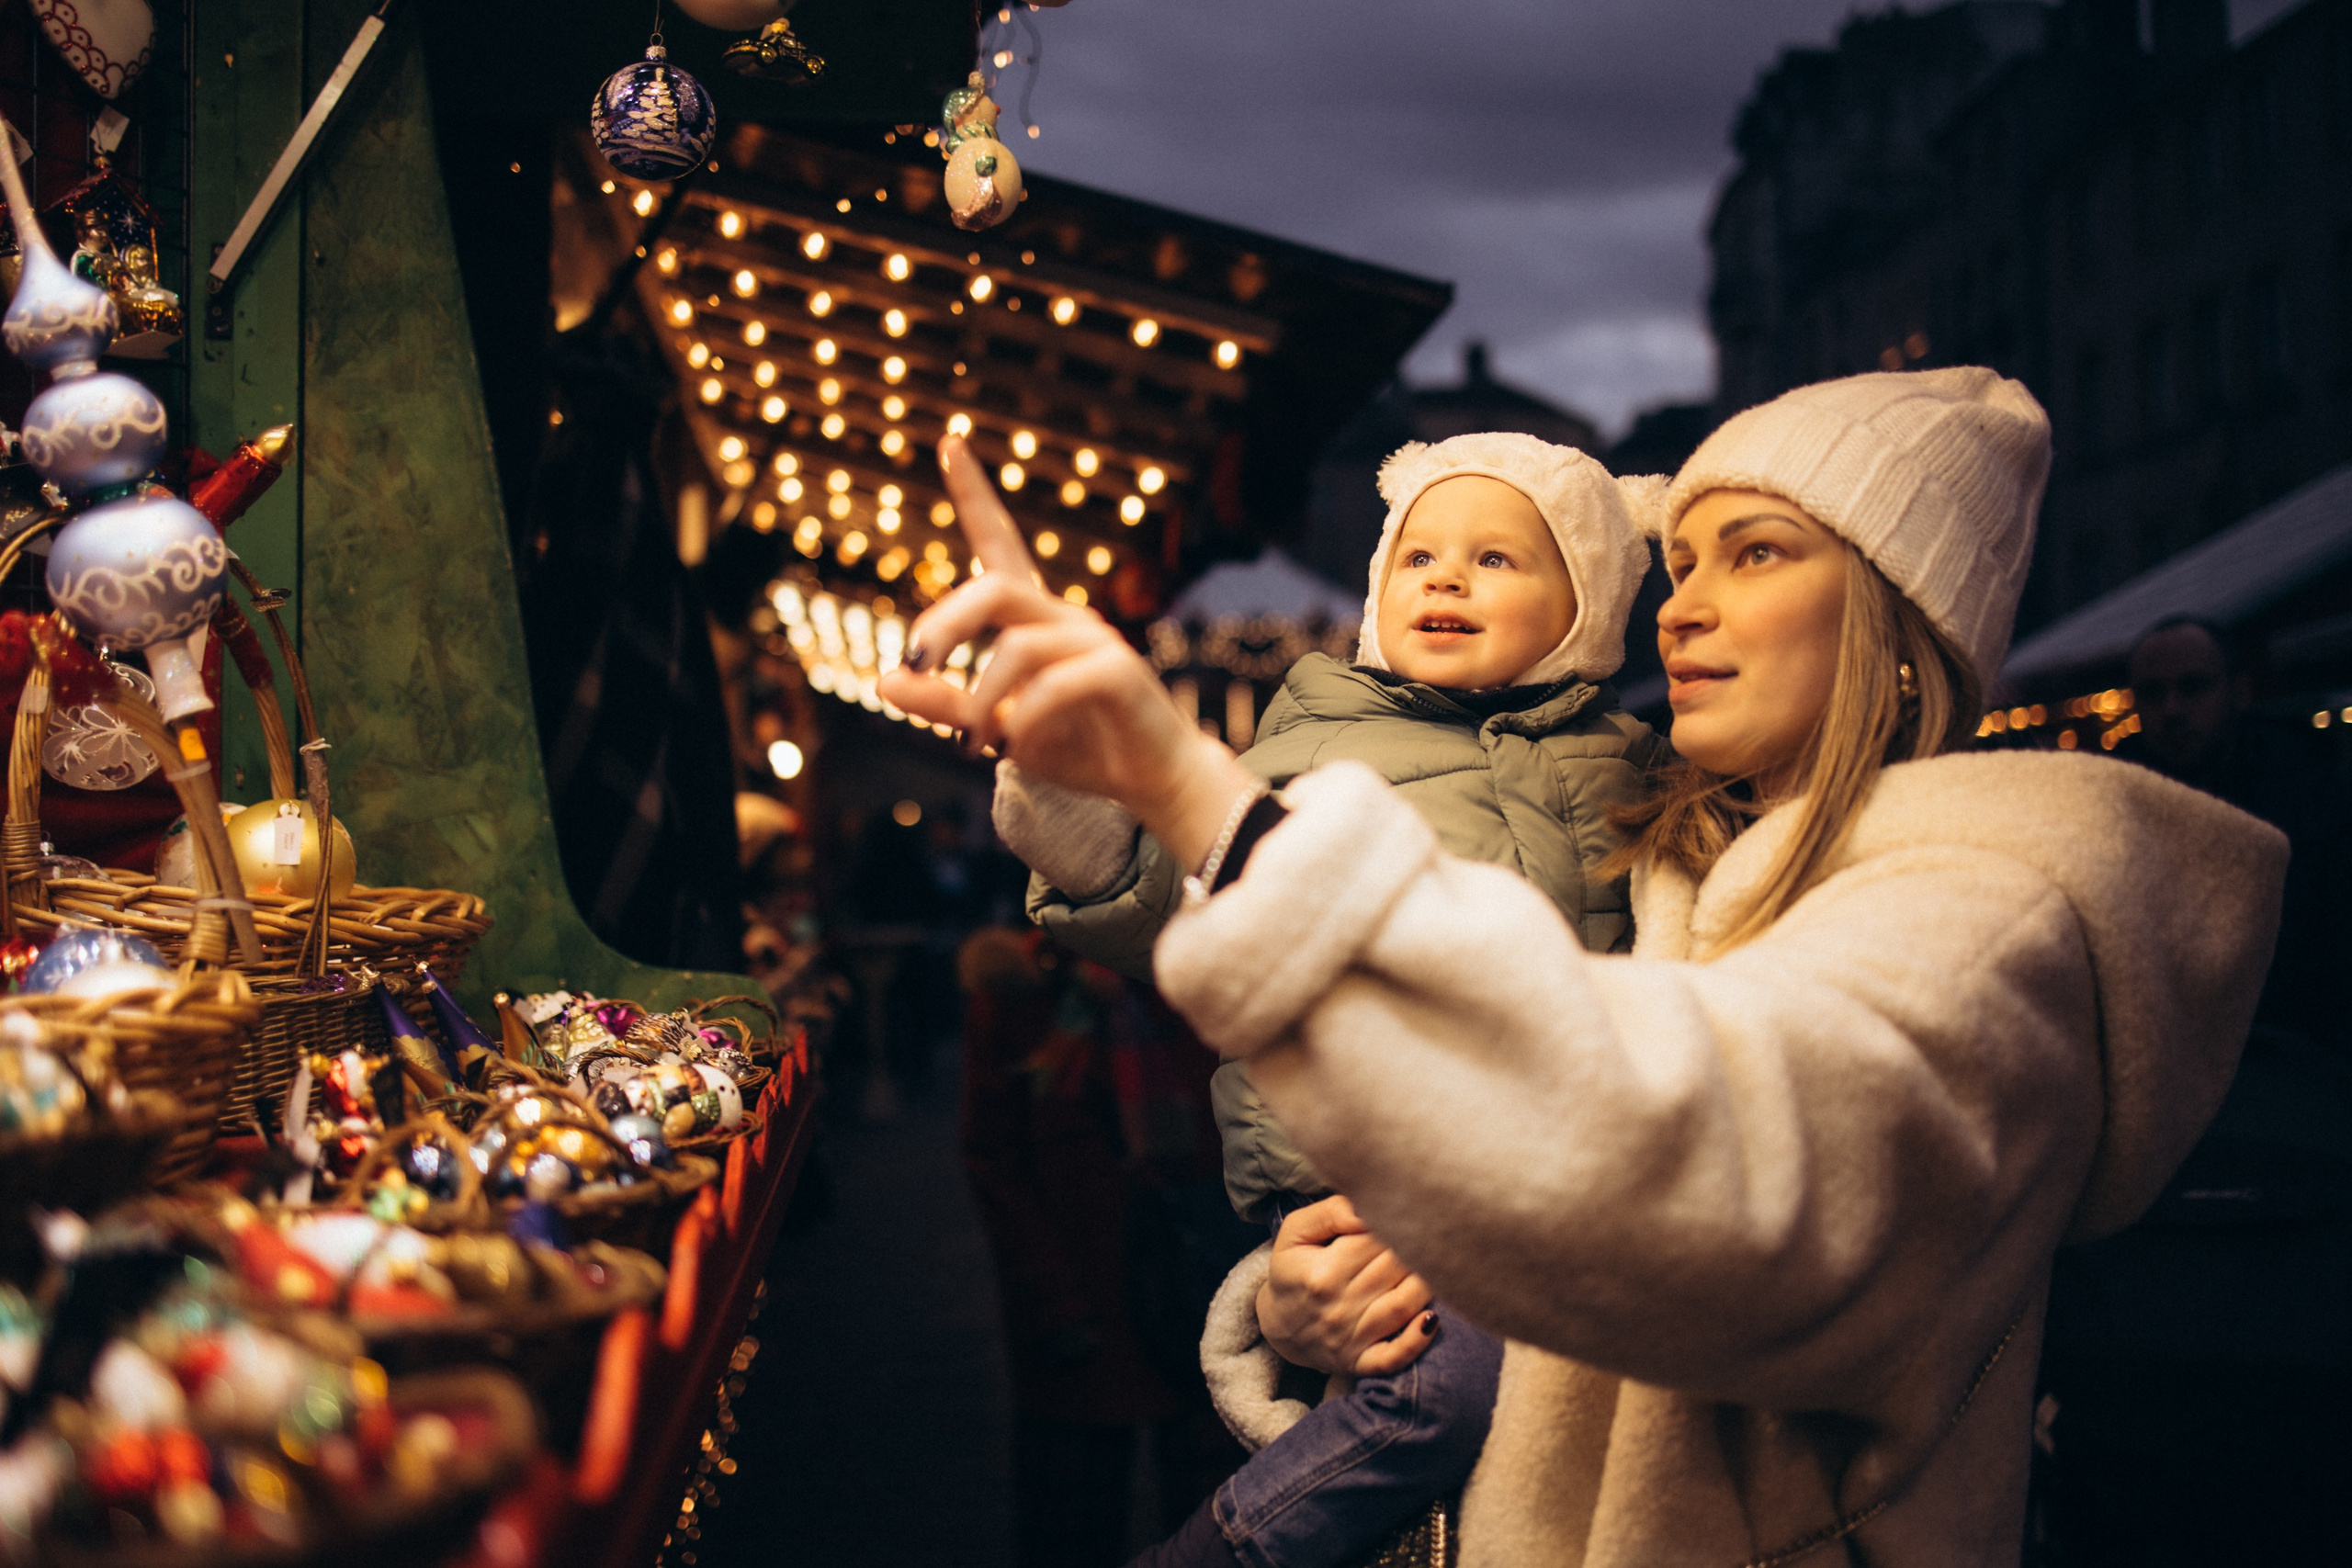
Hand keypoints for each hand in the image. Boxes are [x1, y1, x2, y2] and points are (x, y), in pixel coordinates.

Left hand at [878, 437, 1258, 865]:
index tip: (950, 441)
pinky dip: (1025, 721)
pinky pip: (1052, 685)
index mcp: (1035, 620)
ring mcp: (1095, 639)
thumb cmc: (1079, 747)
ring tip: (973, 746)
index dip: (975, 494)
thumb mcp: (1001, 728)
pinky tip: (1018, 749)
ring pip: (1015, 647)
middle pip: (992, 588)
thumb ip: (945, 704)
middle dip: (944, 624)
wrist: (1153, 780)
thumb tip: (884, 679)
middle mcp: (1064, 617)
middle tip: (915, 665)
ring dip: (979, 700)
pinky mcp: (1118, 671)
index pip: (1000, 542)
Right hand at [1255, 1195, 1436, 1377]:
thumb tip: (1366, 1210)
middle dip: (1414, 1247)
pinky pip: (1396, 1356)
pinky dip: (1417, 1340)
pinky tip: (1432, 1319)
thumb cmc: (1293, 1271)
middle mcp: (1337, 1308)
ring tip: (1433, 1264)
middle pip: (1394, 1269)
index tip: (1405, 1214)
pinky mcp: (1361, 1362)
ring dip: (1425, 1282)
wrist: (1280, 1326)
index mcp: (1322, 1272)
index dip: (1394, 1223)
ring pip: (1403, 1305)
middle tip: (1428, 1234)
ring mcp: (1350, 1339)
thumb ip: (1330, 1212)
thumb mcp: (1295, 1232)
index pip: (1375, 1240)